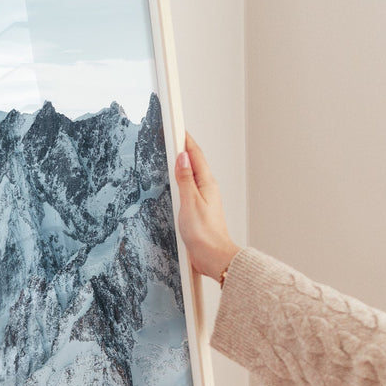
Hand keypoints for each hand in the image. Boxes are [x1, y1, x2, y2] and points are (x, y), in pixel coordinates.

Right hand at [174, 133, 240, 279]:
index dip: (185, 140)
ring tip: (171, 153)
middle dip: (183, 148)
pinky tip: (175, 183)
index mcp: (206, 184)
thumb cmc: (205, 234)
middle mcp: (207, 189)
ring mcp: (203, 200)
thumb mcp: (190, 203)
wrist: (214, 257)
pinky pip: (189, 189)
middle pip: (194, 162)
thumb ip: (185, 179)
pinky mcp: (198, 210)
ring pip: (191, 175)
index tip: (176, 127)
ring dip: (182, 164)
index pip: (195, 155)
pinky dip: (181, 181)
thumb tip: (182, 157)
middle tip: (172, 135)